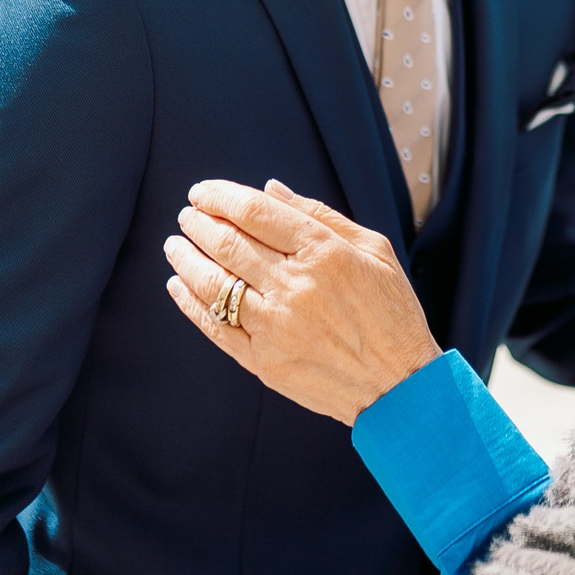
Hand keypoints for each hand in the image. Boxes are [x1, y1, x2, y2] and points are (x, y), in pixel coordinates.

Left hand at [164, 179, 439, 424]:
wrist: (399, 385)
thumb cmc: (392, 313)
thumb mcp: (374, 251)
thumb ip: (320, 216)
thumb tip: (270, 189)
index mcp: (324, 253)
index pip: (256, 213)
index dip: (221, 197)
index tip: (202, 192)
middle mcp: (296, 287)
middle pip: (229, 244)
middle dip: (199, 223)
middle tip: (186, 215)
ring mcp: (277, 327)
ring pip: (214, 283)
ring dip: (186, 259)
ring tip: (175, 245)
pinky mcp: (265, 362)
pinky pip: (216, 327)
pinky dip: (189, 304)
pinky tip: (178, 286)